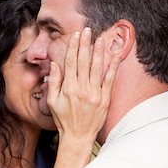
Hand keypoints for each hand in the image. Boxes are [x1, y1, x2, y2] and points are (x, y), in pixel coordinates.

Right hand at [47, 27, 119, 144]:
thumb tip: (55, 65)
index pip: (70, 62)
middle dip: (85, 44)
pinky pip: (109, 79)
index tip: (75, 35)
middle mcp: (82, 89)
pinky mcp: (105, 99)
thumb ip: (54, 82)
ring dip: (99, 51)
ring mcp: (95, 93)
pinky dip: (113, 66)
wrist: (78, 137)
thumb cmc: (63, 119)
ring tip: (100, 38)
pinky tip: (115, 55)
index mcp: (68, 88)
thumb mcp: (52, 102)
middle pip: (83, 61)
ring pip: (97, 67)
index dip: (73, 47)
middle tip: (87, 30)